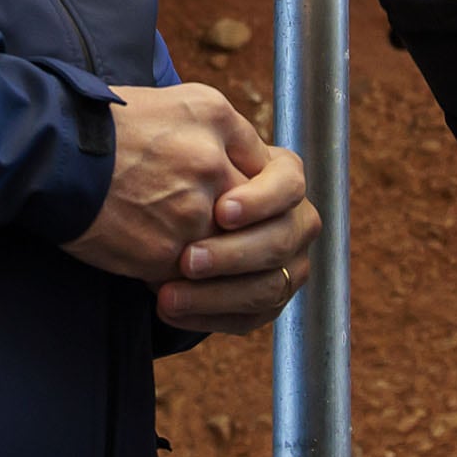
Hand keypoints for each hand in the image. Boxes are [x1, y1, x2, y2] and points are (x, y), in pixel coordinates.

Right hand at [64, 83, 262, 282]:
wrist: (46, 154)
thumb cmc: (99, 126)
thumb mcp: (170, 102)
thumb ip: (219, 131)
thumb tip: (249, 164)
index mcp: (216, 117)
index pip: (269, 169)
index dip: (257, 198)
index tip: (240, 209)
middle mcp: (212, 161)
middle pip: (253, 215)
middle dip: (242, 235)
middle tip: (223, 244)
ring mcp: (191, 209)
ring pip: (225, 251)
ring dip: (212, 262)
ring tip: (186, 262)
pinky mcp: (165, 251)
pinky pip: (190, 278)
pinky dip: (180, 281)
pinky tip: (156, 269)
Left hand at [155, 141, 321, 334]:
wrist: (160, 205)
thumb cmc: (175, 163)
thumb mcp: (190, 138)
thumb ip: (204, 143)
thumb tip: (200, 161)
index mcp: (284, 176)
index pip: (289, 185)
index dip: (261, 200)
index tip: (221, 211)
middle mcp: (296, 222)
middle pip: (280, 242)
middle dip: (233, 255)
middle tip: (188, 260)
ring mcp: (289, 264)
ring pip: (267, 288)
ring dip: (216, 295)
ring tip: (167, 293)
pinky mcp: (268, 300)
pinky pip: (248, 318)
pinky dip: (207, 316)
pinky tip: (168, 309)